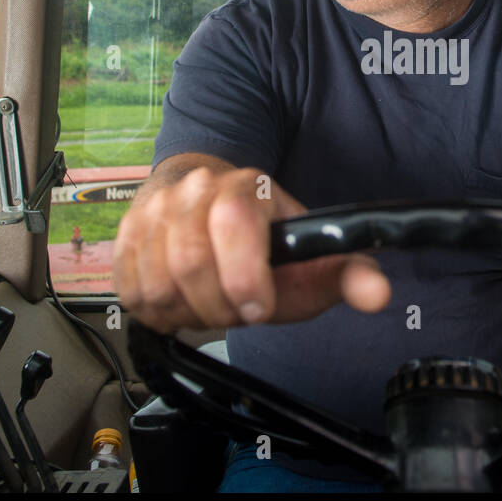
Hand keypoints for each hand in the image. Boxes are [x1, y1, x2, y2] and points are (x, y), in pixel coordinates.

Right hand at [111, 166, 390, 332]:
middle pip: (190, 263)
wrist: (207, 209)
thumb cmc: (262, 243)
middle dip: (219, 305)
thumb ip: (346, 275)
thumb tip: (377, 293)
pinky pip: (130, 293)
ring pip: (158, 284)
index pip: (234, 221)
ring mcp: (152, 211)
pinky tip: (182, 301)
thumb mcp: (310, 259)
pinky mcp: (124, 237)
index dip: (245, 275)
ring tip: (211, 301)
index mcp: (246, 188)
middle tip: (236, 308)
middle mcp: (192, 191)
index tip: (259, 307)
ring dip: (189, 311)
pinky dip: (159, 312)